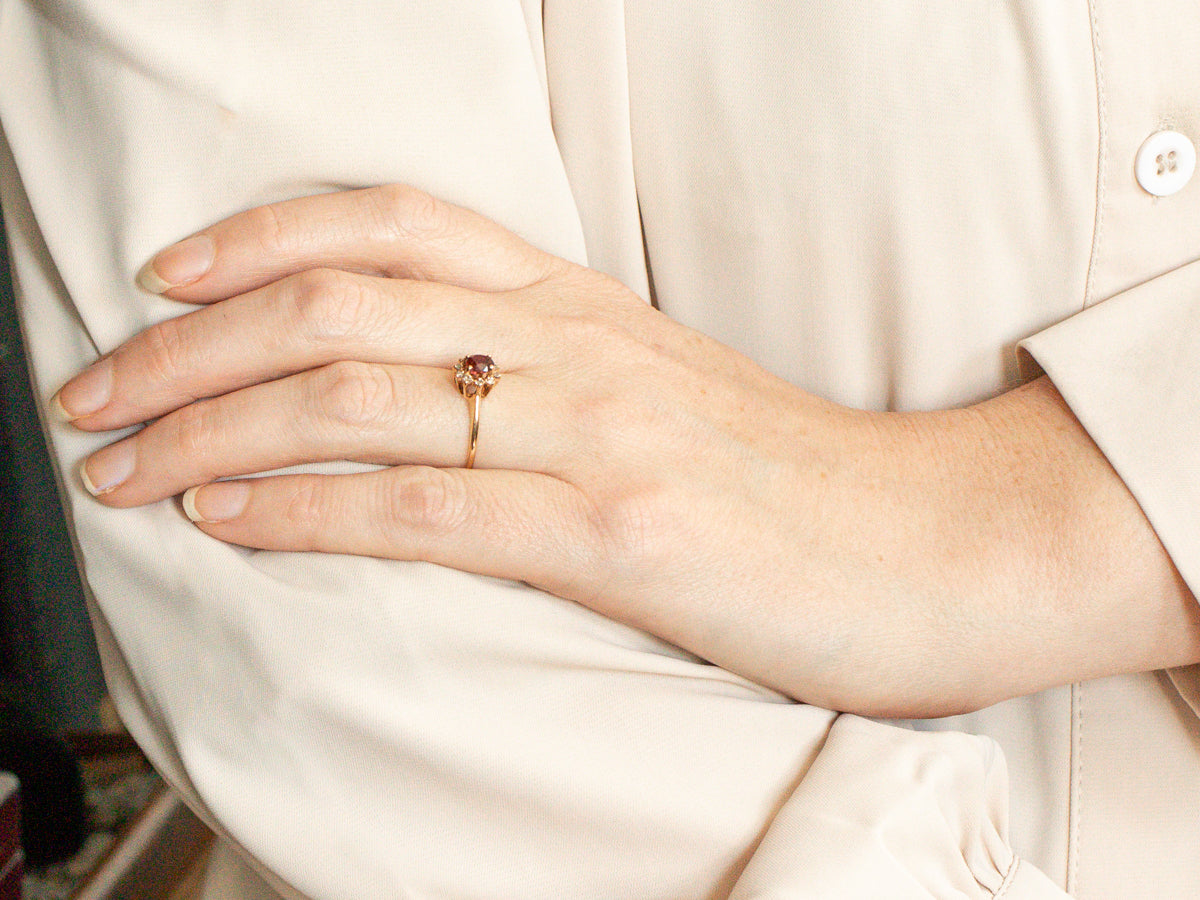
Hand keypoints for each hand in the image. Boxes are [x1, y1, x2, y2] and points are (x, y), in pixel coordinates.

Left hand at [54, 186, 1199, 716]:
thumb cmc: (793, 480)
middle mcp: (578, 348)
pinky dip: (305, 508)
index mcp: (586, 307)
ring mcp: (595, 433)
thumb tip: (430, 396)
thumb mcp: (662, 395)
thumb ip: (552, 375)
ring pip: (357, 398)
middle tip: (99, 394)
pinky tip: (228, 518)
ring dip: (212, 429)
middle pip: (341, 304)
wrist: (930, 542)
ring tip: (122, 466)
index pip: (397, 224)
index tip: (173, 273)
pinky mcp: (615, 533)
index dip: (263, 235)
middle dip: (191, 346)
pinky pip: (422, 507)